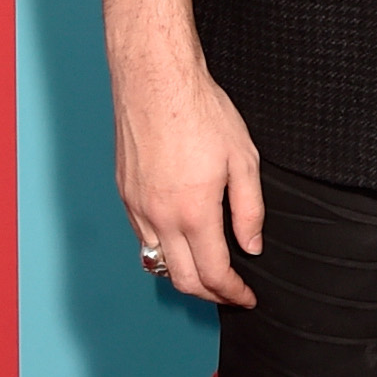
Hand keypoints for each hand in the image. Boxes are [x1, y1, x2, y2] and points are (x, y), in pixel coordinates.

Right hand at [113, 49, 262, 305]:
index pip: (213, 274)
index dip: (233, 293)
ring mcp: (137, 206)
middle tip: (229, 292)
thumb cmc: (200, 111)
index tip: (246, 296)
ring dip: (183, 274)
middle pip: (181, 280)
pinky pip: (142, 236)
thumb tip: (252, 245)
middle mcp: (159, 217)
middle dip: (209, 295)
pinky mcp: (124, 193)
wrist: (156, 79)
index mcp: (194, 213)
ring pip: (156, 261)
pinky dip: (162, 249)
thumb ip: (249, 210)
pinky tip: (180, 238)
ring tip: (206, 269)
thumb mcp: (243, 160)